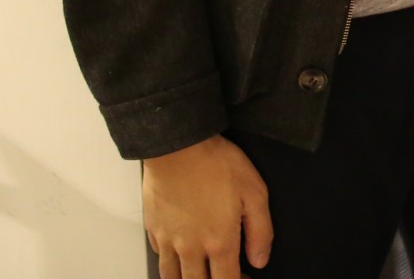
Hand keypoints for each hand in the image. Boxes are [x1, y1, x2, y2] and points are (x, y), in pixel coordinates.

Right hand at [141, 135, 271, 278]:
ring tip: (200, 275)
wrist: (178, 147)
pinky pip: (160, 259)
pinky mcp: (153, 230)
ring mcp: (168, 241)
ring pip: (173, 278)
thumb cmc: (217, 165)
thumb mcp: (255, 193)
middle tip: (225, 275)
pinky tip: (179, 257)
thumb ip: (260, 232)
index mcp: (219, 242)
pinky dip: (170, 265)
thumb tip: (260, 260)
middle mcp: (191, 248)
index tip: (245, 278)